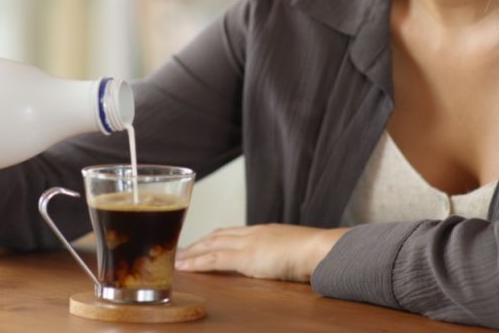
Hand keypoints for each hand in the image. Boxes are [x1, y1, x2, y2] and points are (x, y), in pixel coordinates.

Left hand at [175, 224, 348, 282]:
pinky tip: (183, 267)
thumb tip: (287, 262)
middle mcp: (253, 232)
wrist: (322, 249)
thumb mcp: (297, 251)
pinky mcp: (245, 257)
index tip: (202, 242)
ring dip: (192, 251)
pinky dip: (196, 262)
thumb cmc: (317, 253)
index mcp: (265, 231)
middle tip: (181, 250)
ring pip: (211, 245)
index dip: (215, 237)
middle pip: (217, 235)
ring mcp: (248, 243)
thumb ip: (286, 254)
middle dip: (198, 242)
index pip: (233, 232)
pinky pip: (214, 259)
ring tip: (176, 259)